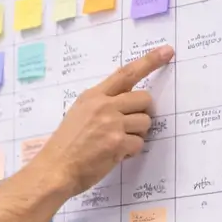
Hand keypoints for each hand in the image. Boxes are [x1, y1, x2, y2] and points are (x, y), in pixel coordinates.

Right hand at [40, 45, 173, 197]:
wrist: (54, 169)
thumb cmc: (64, 146)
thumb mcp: (78, 114)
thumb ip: (101, 105)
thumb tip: (126, 104)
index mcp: (93, 96)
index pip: (126, 73)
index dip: (149, 61)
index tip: (167, 51)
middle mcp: (104, 105)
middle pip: (144, 98)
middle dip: (142, 113)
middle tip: (129, 126)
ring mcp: (111, 123)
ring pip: (145, 122)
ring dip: (137, 134)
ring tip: (118, 143)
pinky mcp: (117, 142)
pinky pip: (139, 143)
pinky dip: (130, 151)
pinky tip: (114, 155)